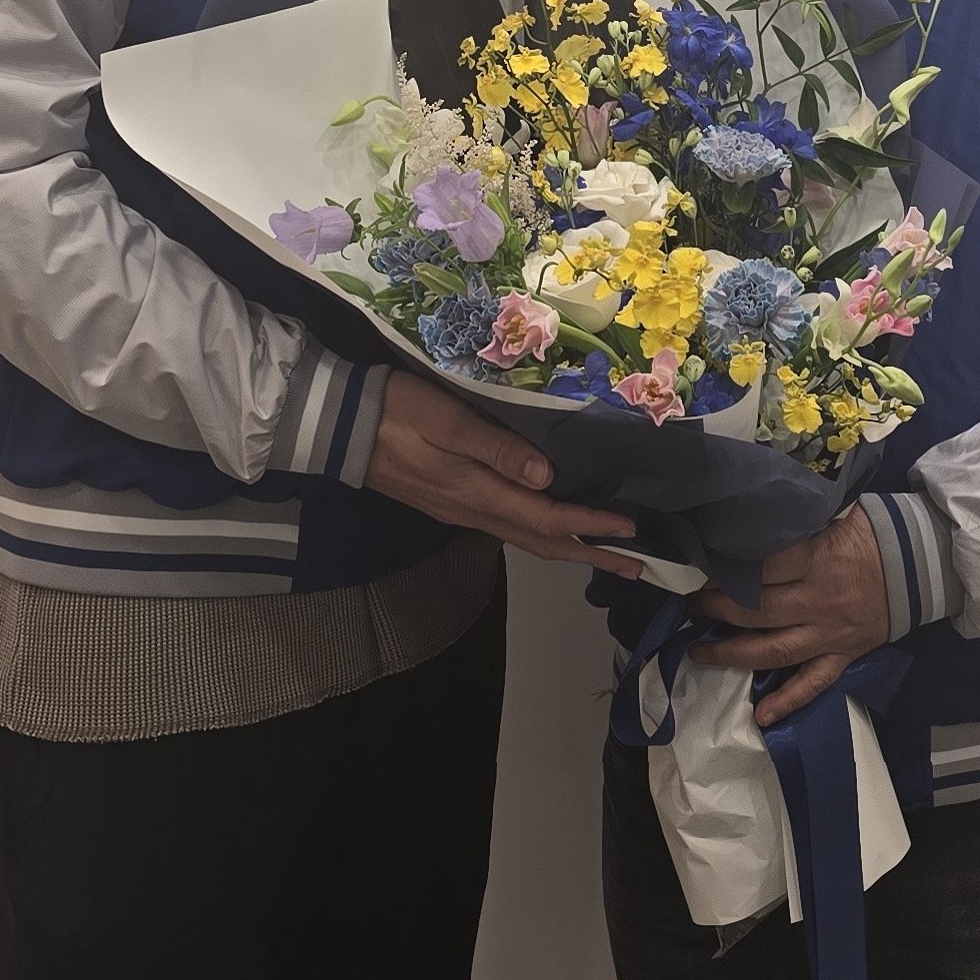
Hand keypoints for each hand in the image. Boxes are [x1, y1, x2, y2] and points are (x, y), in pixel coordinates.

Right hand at [366, 372, 643, 576]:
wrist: (340, 427)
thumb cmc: (397, 411)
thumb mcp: (448, 420)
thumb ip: (497, 449)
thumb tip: (548, 478)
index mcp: (478, 493)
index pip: (548, 518)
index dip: (592, 526)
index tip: (631, 530)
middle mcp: (474, 512)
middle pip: (544, 543)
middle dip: (591, 554)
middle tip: (639, 568)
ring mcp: (461, 512)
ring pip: (526, 539)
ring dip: (570, 548)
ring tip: (606, 553)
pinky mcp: (452, 504)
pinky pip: (509, 528)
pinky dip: (542, 534)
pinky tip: (553, 526)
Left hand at [689, 509, 890, 724]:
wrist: (920, 565)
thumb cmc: (871, 536)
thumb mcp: (834, 518)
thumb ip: (796, 525)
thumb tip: (751, 521)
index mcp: (816, 561)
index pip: (761, 568)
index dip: (727, 571)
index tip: (702, 570)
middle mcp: (818, 602)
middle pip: (758, 610)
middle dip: (717, 608)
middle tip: (692, 605)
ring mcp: (830, 634)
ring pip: (775, 651)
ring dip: (732, 653)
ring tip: (700, 652)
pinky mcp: (844, 656)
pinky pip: (814, 683)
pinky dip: (789, 701)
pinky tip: (762, 716)